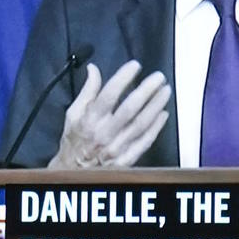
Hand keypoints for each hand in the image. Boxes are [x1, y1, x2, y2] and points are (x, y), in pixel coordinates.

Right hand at [46, 60, 171, 169]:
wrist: (73, 172)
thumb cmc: (74, 140)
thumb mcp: (73, 114)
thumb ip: (86, 91)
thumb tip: (93, 68)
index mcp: (89, 120)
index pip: (108, 95)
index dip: (123, 78)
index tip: (135, 65)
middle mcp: (104, 133)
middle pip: (129, 108)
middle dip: (146, 90)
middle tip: (159, 77)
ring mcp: (117, 148)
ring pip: (141, 124)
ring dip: (155, 106)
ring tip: (165, 91)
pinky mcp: (126, 159)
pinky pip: (144, 142)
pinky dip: (156, 127)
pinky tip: (163, 114)